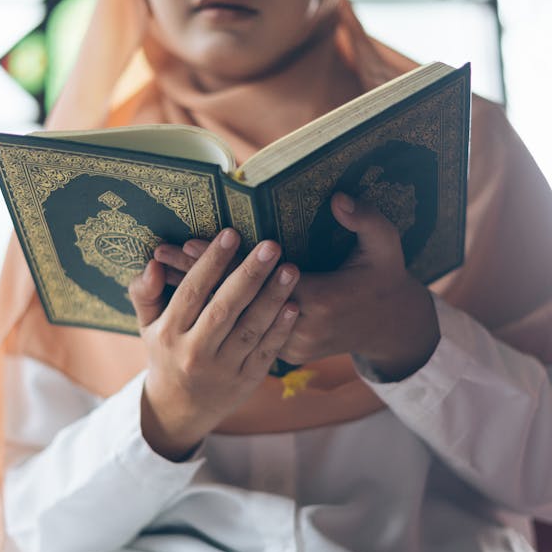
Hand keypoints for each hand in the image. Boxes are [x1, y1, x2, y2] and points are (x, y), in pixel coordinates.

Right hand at [128, 229, 299, 460]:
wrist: (179, 410)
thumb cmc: (166, 354)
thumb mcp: (146, 326)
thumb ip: (145, 293)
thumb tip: (153, 263)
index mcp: (168, 334)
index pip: (191, 292)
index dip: (211, 263)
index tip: (231, 234)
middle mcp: (194, 352)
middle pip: (223, 309)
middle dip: (248, 275)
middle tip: (270, 245)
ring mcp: (222, 369)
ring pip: (250, 330)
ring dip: (272, 298)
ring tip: (290, 269)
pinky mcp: (246, 381)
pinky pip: (265, 352)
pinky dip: (280, 330)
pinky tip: (294, 306)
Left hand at [154, 193, 439, 380]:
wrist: (390, 327)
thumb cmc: (384, 278)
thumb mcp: (385, 245)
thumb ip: (366, 220)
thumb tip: (340, 197)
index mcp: (321, 300)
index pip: (262, 279)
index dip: (227, 261)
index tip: (193, 241)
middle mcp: (299, 327)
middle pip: (238, 302)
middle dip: (197, 276)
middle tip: (161, 253)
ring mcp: (290, 345)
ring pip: (235, 321)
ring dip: (200, 299)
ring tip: (162, 273)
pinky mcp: (284, 353)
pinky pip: (243, 332)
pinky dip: (216, 314)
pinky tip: (187, 298)